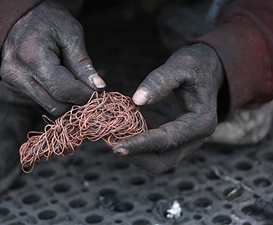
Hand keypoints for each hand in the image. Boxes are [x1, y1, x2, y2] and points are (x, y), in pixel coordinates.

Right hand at [0, 0, 105, 115]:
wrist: (18, 17)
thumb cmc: (48, 20)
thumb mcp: (70, 34)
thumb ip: (83, 63)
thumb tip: (99, 87)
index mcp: (31, 58)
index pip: (64, 90)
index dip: (85, 95)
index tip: (99, 93)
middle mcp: (17, 75)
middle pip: (56, 105)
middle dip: (77, 101)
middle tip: (90, 90)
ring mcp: (13, 84)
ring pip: (49, 106)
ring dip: (67, 100)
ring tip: (75, 82)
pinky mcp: (15, 88)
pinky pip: (42, 101)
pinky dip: (56, 95)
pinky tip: (60, 79)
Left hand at [113, 43, 224, 174]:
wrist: (205, 70)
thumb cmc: (195, 65)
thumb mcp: (181, 64)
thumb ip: (160, 81)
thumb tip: (137, 100)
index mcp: (201, 122)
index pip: (167, 141)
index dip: (141, 145)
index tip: (117, 147)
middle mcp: (194, 138)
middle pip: (162, 162)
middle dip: (135, 156)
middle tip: (110, 142)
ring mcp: (183, 141)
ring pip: (155, 160)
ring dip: (133, 153)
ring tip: (110, 136)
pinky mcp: (171, 137)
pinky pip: (151, 149)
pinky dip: (134, 144)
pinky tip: (119, 131)